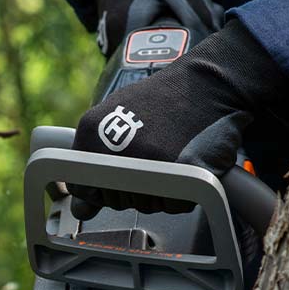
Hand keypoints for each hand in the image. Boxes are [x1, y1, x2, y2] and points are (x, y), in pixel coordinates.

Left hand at [69, 20, 287, 216]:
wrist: (208, 83)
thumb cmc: (164, 98)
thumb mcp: (117, 116)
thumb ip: (93, 159)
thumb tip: (80, 207)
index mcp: (92, 134)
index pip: (84, 188)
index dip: (104, 188)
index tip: (119, 175)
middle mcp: (116, 151)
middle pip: (116, 201)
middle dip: (134, 189)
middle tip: (152, 160)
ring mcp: (148, 164)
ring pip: (145, 205)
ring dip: (159, 192)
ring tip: (170, 157)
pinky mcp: (181, 175)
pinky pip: (175, 205)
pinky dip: (184, 192)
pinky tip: (185, 163)